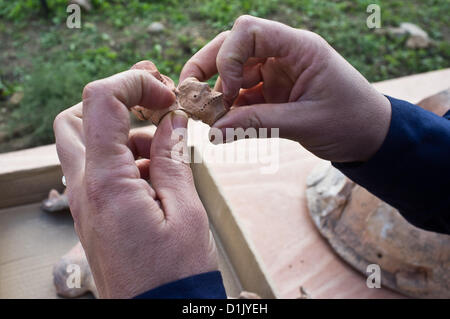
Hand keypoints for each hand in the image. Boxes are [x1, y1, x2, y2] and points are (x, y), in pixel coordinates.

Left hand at [53, 67, 217, 297]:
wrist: (158, 316)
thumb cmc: (175, 274)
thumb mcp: (185, 212)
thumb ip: (173, 159)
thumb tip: (172, 121)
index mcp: (107, 183)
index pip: (101, 102)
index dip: (135, 82)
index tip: (168, 96)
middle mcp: (85, 189)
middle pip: (75, 119)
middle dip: (115, 101)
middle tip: (153, 102)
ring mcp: (86, 203)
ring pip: (88, 144)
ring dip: (127, 133)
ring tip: (169, 147)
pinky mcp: (95, 213)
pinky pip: (101, 170)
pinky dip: (128, 158)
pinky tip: (160, 173)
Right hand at [180, 15, 390, 162]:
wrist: (370, 137)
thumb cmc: (350, 122)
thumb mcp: (304, 123)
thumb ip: (258, 125)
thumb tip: (213, 133)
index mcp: (299, 47)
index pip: (249, 30)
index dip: (228, 56)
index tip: (227, 90)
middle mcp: (283, 54)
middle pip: (233, 46)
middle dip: (208, 67)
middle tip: (190, 94)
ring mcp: (276, 73)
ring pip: (233, 72)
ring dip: (216, 93)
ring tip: (206, 119)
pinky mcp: (273, 92)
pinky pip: (243, 95)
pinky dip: (229, 109)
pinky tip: (221, 126)